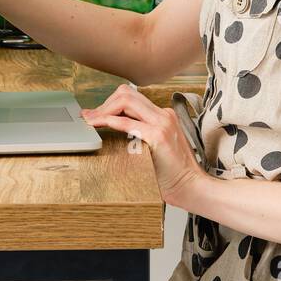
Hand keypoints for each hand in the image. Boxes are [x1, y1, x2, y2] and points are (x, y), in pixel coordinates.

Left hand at [82, 83, 204, 209]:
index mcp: (163, 116)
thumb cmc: (172, 173)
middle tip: (88, 118)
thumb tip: (115, 131)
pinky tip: (100, 125)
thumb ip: (141, 135)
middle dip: (103, 104)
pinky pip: (129, 123)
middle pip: (127, 94)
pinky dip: (111, 121)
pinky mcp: (159, 136)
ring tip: (91, 121)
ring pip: (126, 101)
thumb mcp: (156, 148)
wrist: (192, 186)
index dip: (109, 104)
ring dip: (104, 110)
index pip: (131, 97)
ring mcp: (162, 123)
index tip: (94, 115)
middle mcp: (163, 115)